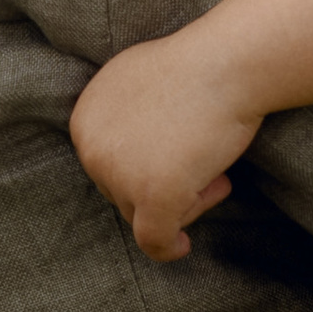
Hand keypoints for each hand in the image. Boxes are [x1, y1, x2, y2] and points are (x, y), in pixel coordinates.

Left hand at [70, 32, 263, 259]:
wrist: (227, 63)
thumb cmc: (197, 67)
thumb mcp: (139, 83)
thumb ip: (124, 117)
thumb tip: (132, 145)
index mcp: (85, 120)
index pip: (109, 165)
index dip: (145, 166)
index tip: (178, 156)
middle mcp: (92, 149)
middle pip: (123, 193)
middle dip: (164, 186)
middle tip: (205, 168)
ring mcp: (121, 175)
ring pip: (143, 216)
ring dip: (180, 204)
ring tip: (215, 176)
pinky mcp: (153, 196)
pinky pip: (154, 241)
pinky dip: (168, 248)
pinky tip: (182, 246)